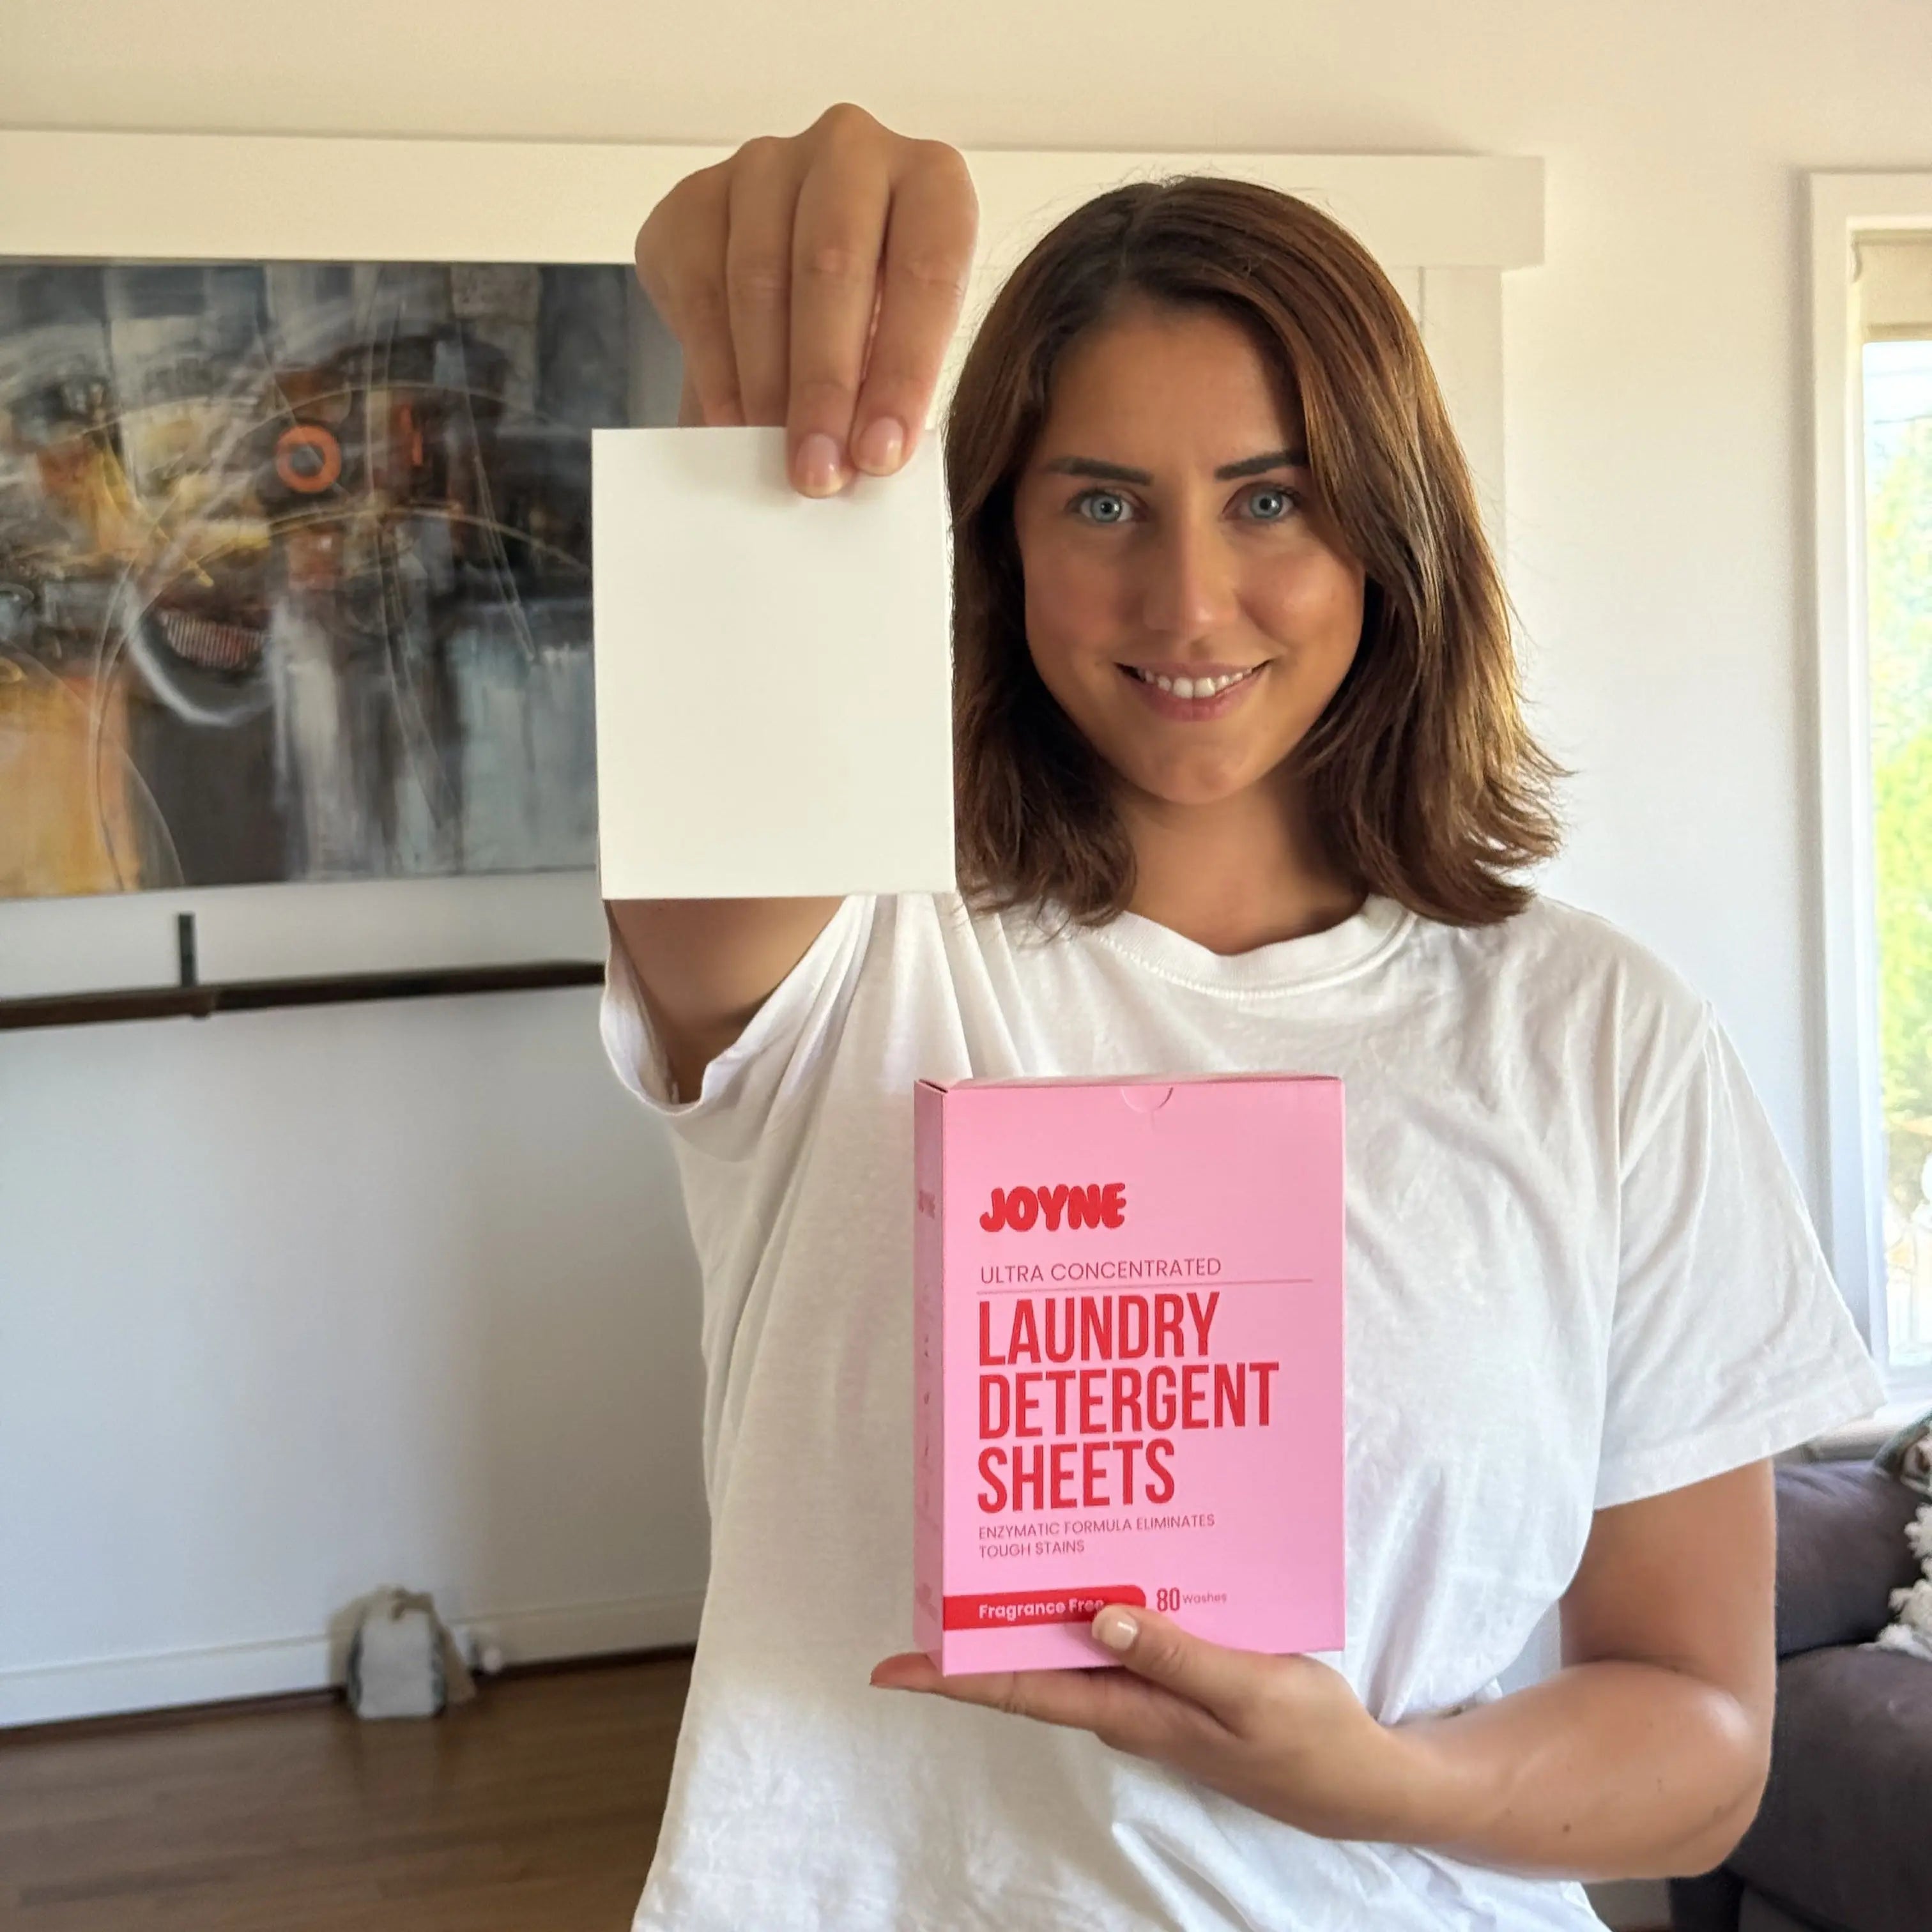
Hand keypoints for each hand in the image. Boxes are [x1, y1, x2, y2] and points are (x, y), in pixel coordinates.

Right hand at [634, 103, 977, 496]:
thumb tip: (864, 465)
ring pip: (759, 277)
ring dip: (765, 384)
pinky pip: (699, 286)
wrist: (799, 286)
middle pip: (833, 266)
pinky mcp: (696, 197)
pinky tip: (729, 424)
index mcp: (931, 179)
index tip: (880, 457)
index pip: (927, 270)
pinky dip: (715, 368)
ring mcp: (767, 163)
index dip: (904, 371)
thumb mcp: (902, 350)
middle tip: (817, 474)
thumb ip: (891, 393)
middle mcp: (851, 149)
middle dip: (824, 385)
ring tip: (771, 458)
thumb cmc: (874, 324)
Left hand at [871, 1606, 1420, 1843]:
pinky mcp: (1178, 1674)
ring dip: (1042, 1598)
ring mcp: (1150, 1689)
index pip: (1022, 1692)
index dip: (955, 1678)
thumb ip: (1174, 1654)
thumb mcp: (1246, 1692)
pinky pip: (1122, 1631)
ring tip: (1008, 1537)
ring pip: (1077, 1639)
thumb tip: (1097, 1618)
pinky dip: (1103, 1595)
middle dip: (984, 1620)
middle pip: (1035, 1660)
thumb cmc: (1304, 1742)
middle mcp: (1125, 1701)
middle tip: (941, 1560)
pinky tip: (1104, 1554)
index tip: (892, 1667)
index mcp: (1130, 1711)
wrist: (1357, 1779)